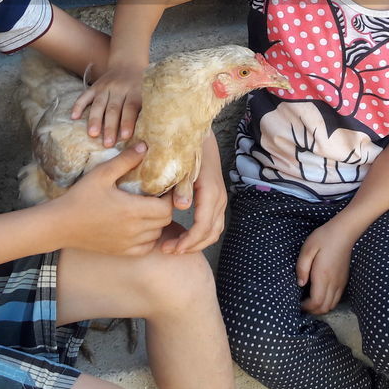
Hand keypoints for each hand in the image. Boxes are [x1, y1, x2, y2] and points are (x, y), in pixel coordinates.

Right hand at [50, 143, 172, 255]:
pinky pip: (146, 247)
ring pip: (157, 234)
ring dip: (157, 222)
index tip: (162, 188)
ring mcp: (128, 243)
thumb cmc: (80, 197)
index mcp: (132, 210)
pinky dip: (148, 238)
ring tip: (147, 209)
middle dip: (164, 207)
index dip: (169, 197)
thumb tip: (144, 146)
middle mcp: (134, 230)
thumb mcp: (101, 174)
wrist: (60, 225)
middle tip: (156, 196)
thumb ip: (125, 160)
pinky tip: (139, 226)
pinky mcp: (121, 252)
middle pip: (165, 221)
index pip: (166, 208)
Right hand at [69, 62, 144, 146]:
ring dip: (95, 120)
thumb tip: (146, 135)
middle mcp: (119, 88)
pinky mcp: (94, 86)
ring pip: (99, 104)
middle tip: (107, 143)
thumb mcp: (147, 95)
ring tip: (92, 134)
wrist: (128, 64)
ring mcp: (105, 87)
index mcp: (134, 91)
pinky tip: (73, 117)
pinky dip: (78, 106)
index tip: (125, 136)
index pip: (130, 107)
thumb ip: (145, 111)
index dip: (127, 122)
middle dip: (110, 127)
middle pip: (113, 109)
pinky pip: (84, 96)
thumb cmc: (140, 87)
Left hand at [162, 136, 226, 253]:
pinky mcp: (217, 200)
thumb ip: (181, 186)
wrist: (201, 139)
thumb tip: (182, 207)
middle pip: (209, 233)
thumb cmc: (187, 151)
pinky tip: (185, 237)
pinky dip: (201, 236)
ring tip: (175, 247)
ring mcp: (221, 200)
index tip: (170, 248)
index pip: (202, 226)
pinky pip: (214, 225)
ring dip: (196, 243)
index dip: (187, 241)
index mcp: (210, 192)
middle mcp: (219, 198)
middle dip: (190, 246)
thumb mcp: (181, 167)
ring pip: (214, 231)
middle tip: (168, 250)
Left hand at [296, 221, 357, 314]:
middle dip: (312, 310)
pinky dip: (328, 302)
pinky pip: (337, 299)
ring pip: (331, 305)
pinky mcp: (344, 280)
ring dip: (320, 308)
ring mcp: (341, 283)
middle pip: (324, 308)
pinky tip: (320, 294)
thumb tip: (300, 284)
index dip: (306, 307)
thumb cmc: (323, 238)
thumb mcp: (307, 249)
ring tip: (310, 301)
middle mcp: (334, 283)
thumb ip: (301, 267)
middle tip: (302, 304)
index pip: (316, 302)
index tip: (298, 302)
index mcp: (323, 276)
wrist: (343, 232)